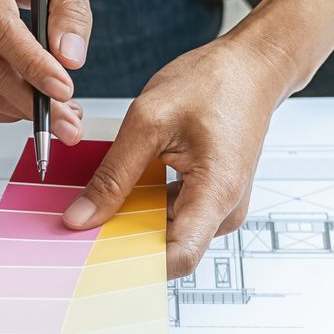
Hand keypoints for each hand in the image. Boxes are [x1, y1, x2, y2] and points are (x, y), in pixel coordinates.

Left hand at [62, 33, 296, 274]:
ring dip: (131, 223)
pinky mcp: (210, 200)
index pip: (178, 258)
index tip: (98, 262)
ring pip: (165, 234)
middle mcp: (223, 209)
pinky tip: (125, 188)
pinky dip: (143, 207)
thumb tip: (81, 217)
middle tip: (84, 228)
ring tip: (102, 199)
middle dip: (123, 242)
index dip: (136, 266)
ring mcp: (218, 207)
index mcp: (216, 192)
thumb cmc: (214, 83)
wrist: (252, 67)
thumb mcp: (148, 121)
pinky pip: (171, 217)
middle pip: (167, 249)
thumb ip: (113, 174)